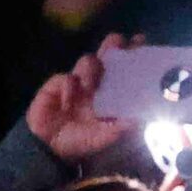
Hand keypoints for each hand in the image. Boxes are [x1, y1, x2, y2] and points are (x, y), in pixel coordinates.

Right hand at [24, 41, 129, 163]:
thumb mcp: (106, 137)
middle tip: (119, 42)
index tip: (141, 41)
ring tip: (90, 87)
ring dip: (91, 70)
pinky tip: (68, 103)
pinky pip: (65, 78)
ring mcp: (77, 83)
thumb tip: (139, 119)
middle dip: (113, 46)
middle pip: (106, 58)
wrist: (51, 149)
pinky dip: (68, 87)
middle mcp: (96, 85)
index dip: (132, 56)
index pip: (124, 71)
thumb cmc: (82, 142)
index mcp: (112, 95)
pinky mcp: (56, 84)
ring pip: (87, 62)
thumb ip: (121, 128)